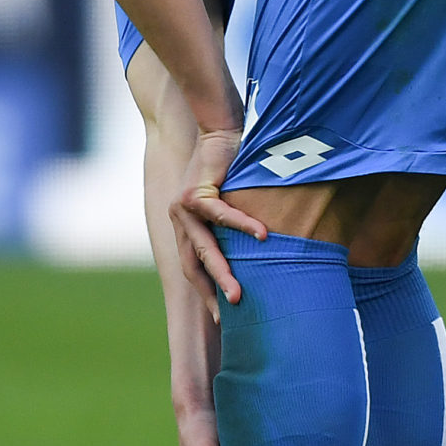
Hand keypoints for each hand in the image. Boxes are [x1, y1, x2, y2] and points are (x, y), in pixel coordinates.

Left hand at [170, 128, 260, 306]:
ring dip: (223, 273)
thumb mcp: (229, 200)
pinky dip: (243, 227)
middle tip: (230, 317)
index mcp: (185, 226)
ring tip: (239, 295)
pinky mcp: (196, 192)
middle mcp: (179, 220)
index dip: (205, 292)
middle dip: (212, 293)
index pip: (192, 268)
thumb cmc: (230, 165)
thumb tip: (266, 249)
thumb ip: (235, 225)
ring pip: (205, 248)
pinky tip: (264, 237)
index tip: (220, 319)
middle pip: (194, 266)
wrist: (216, 126)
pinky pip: (222, 215)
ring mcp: (184, 208)